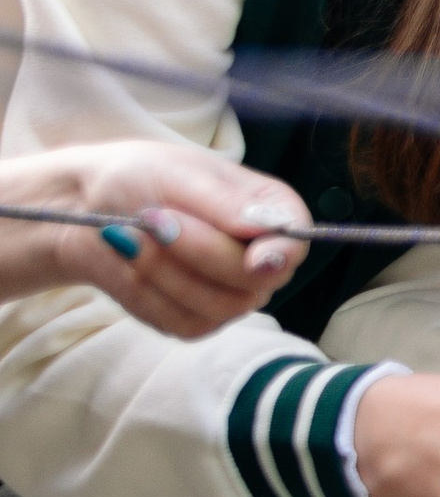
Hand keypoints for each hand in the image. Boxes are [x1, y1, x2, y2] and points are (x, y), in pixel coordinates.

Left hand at [0, 141, 310, 334]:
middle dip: (198, 250)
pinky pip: (183, 322)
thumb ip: (223, 202)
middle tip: (152, 218)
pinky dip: (149, 293)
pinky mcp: (195, 321)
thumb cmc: (137, 177)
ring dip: (165, 271)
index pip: (295, 241)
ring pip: (218, 306)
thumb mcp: (178, 174)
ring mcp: (230, 295)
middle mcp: (259, 257)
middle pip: (254, 278)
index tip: (255, 258)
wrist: (87, 209)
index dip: (281, 253)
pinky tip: (131, 262)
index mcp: (268, 209)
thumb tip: (268, 228)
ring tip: (130, 235)